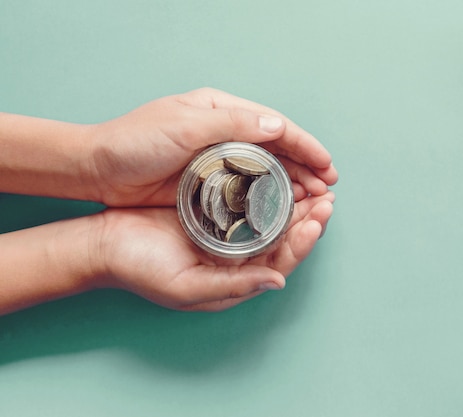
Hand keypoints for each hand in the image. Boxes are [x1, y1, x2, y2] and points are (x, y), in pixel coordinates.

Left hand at [87, 88, 337, 206]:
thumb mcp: (182, 126)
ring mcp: (216, 158)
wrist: (97, 169)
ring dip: (291, 184)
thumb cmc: (134, 142)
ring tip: (314, 201)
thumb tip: (278, 126)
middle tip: (328, 189)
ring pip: (265, 170)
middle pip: (275, 148)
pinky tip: (282, 209)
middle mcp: (223, 131)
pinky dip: (267, 197)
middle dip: (305, 167)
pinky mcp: (207, 182)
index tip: (327, 164)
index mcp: (219, 109)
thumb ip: (231, 124)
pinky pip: (246, 189)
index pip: (274, 125)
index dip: (304, 144)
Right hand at [91, 191, 334, 310]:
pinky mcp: (212, 210)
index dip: (305, 240)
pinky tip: (277, 175)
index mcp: (236, 278)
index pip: (282, 261)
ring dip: (293, 202)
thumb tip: (277, 283)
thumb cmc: (141, 269)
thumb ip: (234, 286)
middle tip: (327, 196)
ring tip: (312, 184)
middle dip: (308, 218)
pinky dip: (266, 190)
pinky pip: (248, 201)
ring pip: (270, 218)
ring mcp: (225, 233)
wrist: (104, 243)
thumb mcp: (188, 286)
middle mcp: (236, 257)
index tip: (320, 218)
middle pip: (283, 238)